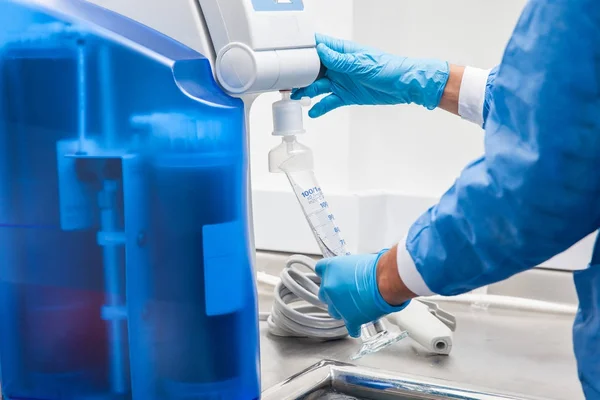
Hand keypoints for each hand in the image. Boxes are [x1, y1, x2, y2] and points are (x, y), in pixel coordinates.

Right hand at [292, 34, 448, 117]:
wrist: (404, 86)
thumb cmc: (388, 69)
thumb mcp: (361, 64)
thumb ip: (340, 60)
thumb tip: (321, 50)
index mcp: (342, 52)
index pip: (319, 45)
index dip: (303, 48)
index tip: (289, 52)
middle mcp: (338, 66)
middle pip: (313, 68)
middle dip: (299, 74)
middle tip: (286, 81)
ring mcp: (341, 81)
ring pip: (318, 86)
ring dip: (306, 91)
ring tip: (296, 98)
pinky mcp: (346, 96)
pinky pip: (329, 102)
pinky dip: (320, 107)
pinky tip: (312, 112)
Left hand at [316, 251, 409, 337]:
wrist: (385, 281)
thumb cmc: (375, 268)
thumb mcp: (356, 261)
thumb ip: (346, 269)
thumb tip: (349, 273)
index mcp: (330, 269)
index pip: (319, 269)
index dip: (327, 273)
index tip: (331, 275)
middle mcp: (329, 287)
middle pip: (323, 293)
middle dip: (333, 294)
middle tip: (346, 292)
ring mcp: (337, 304)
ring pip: (333, 310)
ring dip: (342, 309)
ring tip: (355, 305)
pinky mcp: (349, 318)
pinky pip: (349, 327)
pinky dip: (354, 326)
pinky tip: (359, 322)